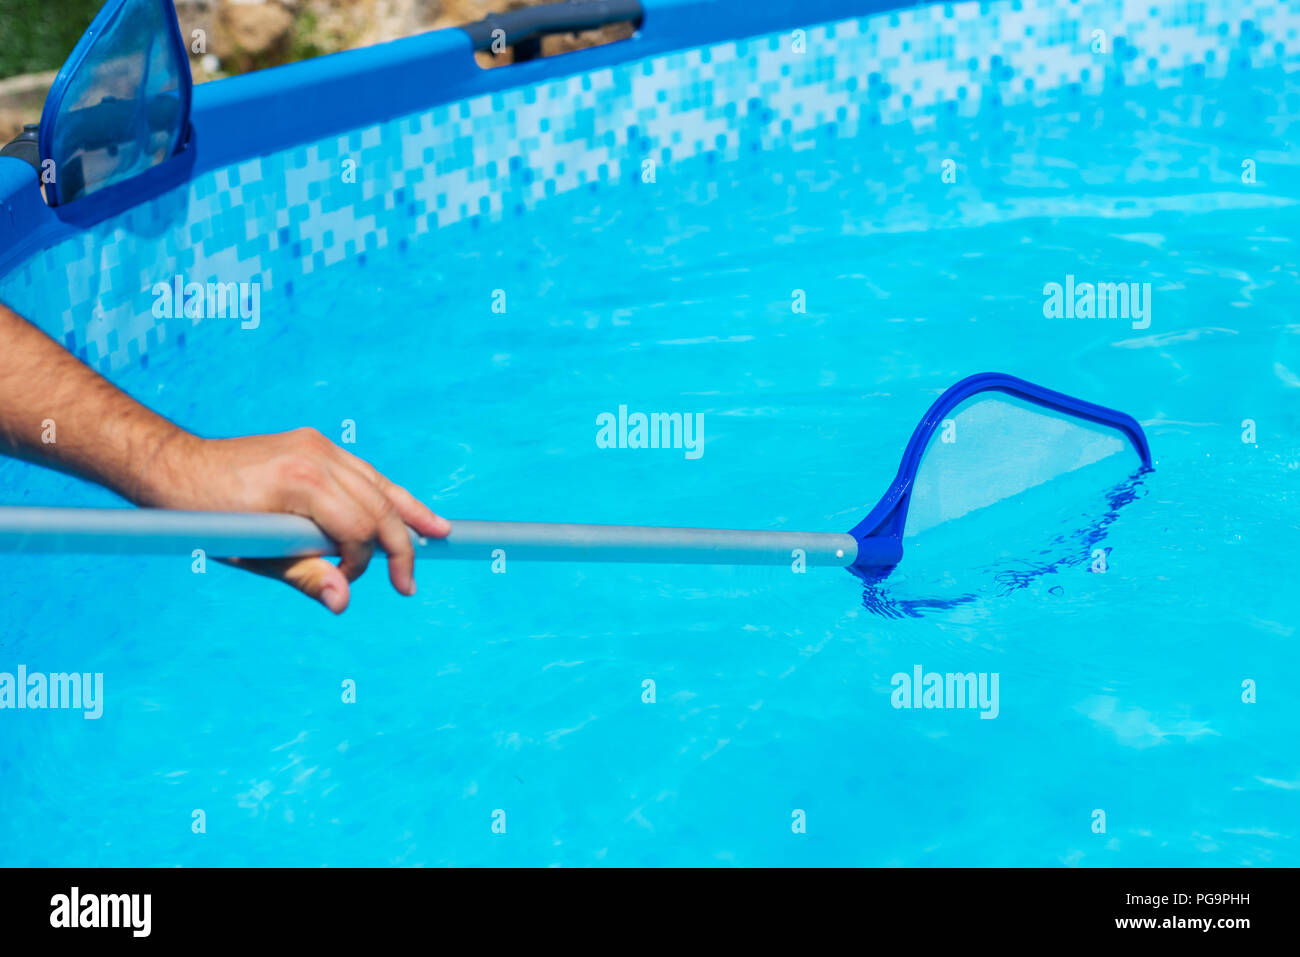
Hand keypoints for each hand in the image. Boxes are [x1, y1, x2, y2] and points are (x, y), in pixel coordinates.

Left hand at [148, 428, 448, 612]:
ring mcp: (318, 444)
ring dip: (408, 511)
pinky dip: (384, 494)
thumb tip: (343, 601)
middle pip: (378, 504)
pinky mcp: (315, 443)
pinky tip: (405, 509)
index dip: (360, 562)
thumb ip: (303, 577)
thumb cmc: (206, 517)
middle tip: (409, 583)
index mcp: (301, 481)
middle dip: (400, 545)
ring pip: (378, 483)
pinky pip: (362, 473)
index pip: (358, 527)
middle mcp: (317, 455)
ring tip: (441, 532)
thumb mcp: (250, 556)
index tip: (346, 583)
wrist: (174, 465)